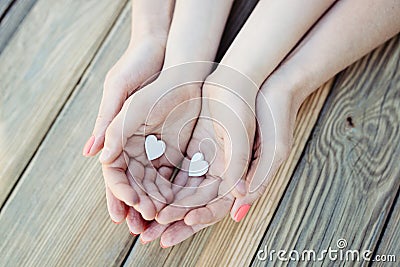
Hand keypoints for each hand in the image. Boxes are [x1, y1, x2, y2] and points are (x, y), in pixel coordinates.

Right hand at [99, 65, 205, 219]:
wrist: (179, 65)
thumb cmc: (147, 76)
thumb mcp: (125, 98)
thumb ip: (110, 126)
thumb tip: (93, 155)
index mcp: (116, 136)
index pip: (114, 172)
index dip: (118, 192)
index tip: (128, 208)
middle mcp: (133, 146)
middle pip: (133, 183)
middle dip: (137, 205)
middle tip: (143, 227)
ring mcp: (154, 149)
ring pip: (152, 183)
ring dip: (155, 202)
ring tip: (161, 221)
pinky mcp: (173, 149)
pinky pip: (171, 174)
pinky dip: (173, 190)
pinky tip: (178, 204)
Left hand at [141, 72, 294, 246]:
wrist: (252, 81)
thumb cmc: (267, 114)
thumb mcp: (268, 146)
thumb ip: (253, 175)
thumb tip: (239, 206)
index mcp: (241, 179)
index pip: (217, 207)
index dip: (198, 217)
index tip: (176, 223)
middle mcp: (224, 175)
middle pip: (197, 205)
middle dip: (175, 220)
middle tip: (150, 233)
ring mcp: (210, 161)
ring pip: (185, 190)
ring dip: (167, 204)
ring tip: (145, 215)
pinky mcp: (197, 148)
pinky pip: (178, 170)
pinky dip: (164, 181)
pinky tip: (147, 188)